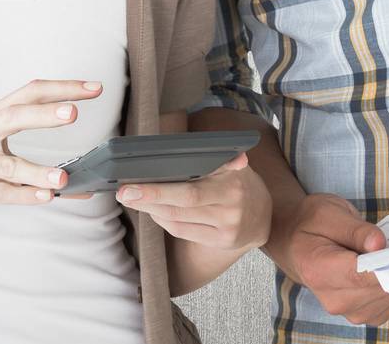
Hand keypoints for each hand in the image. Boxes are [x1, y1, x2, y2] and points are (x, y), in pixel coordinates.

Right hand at [0, 79, 102, 225]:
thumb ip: (25, 147)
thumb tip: (71, 168)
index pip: (30, 92)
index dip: (62, 89)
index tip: (94, 88)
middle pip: (16, 115)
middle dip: (46, 113)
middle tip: (75, 112)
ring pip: (8, 165)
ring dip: (37, 172)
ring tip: (63, 179)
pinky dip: (22, 196)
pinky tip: (43, 198)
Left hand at [115, 151, 272, 250]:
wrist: (265, 215)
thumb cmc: (241, 181)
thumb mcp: (235, 163)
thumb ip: (219, 156)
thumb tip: (200, 146)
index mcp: (232, 184)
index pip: (189, 190)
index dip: (159, 189)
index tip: (132, 185)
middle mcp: (229, 209)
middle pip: (180, 208)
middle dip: (148, 200)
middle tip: (124, 193)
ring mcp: (225, 229)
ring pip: (178, 221)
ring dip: (153, 210)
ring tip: (136, 199)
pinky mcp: (220, 243)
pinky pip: (184, 233)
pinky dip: (165, 221)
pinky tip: (155, 211)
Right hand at [269, 191, 388, 325]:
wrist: (298, 245)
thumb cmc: (312, 224)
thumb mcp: (329, 212)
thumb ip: (354, 228)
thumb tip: (380, 243)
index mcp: (318, 270)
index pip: (360, 274)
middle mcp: (333, 299)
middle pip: (380, 288)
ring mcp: (348, 311)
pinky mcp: (363, 314)